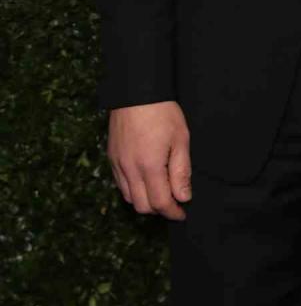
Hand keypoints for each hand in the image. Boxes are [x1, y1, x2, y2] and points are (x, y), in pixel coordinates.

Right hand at [107, 100, 191, 220]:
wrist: (136, 92)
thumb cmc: (162, 112)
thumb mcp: (180, 139)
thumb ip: (181, 171)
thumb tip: (183, 197)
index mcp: (149, 166)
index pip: (160, 202)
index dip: (172, 212)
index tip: (182, 213)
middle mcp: (130, 169)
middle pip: (142, 206)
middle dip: (159, 209)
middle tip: (174, 202)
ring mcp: (118, 164)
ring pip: (129, 198)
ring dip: (145, 201)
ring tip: (161, 192)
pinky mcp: (112, 158)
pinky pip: (121, 184)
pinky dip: (133, 190)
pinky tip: (145, 181)